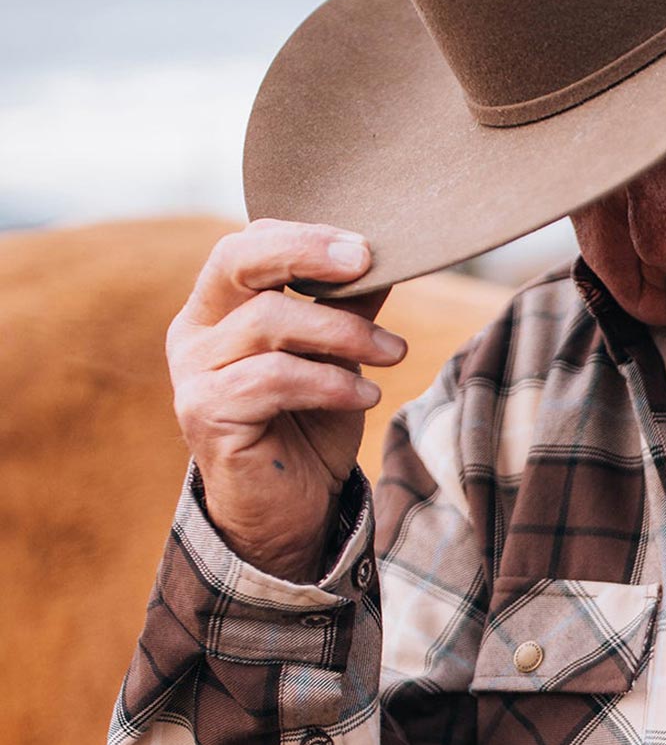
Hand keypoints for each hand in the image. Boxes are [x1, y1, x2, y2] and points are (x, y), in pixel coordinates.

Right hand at [167, 220, 407, 580]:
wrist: (291, 510)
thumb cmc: (310, 425)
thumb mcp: (337, 356)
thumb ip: (349, 308)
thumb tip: (386, 256)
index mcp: (219, 307)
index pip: (246, 244)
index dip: (303, 235)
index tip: (366, 246)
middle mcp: (195, 331)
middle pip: (237, 261)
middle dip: (306, 253)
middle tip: (367, 262)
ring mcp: (193, 372)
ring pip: (268, 320)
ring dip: (344, 333)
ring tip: (394, 354)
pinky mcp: (204, 412)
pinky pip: (271, 377)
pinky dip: (329, 381)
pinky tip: (366, 394)